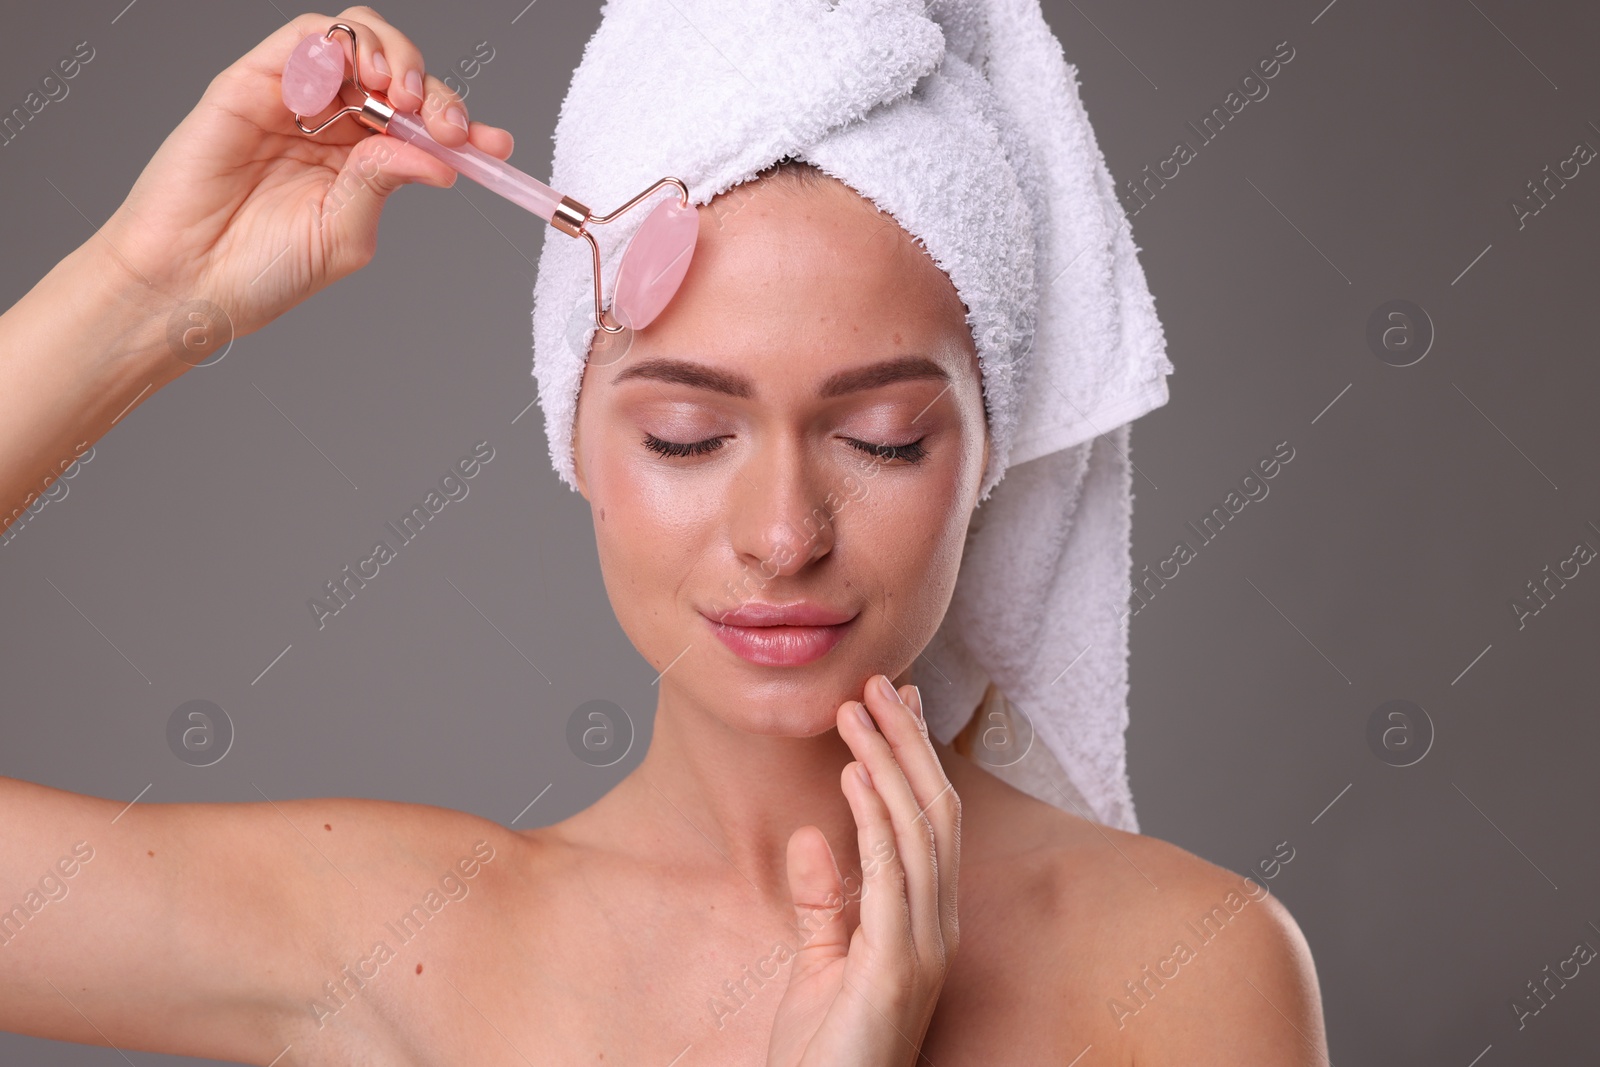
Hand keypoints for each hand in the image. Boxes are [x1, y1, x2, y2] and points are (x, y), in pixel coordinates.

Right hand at [98, 6, 512, 349]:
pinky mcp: (251, 82)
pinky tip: (352, 82)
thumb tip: (439, 158)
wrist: (188, 281)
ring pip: (355, 40)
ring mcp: (294, 99)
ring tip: (398, 95)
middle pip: (398, 73)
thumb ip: (384, 182)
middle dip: (435, 90)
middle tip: (445, 124)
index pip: (423, 124)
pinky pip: (304, 40)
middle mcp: (334, 123)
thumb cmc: (260, 271)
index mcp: (364, 161)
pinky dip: (336, 47)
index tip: (495, 145)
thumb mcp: (344, 232)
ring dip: (391, 55)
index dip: (464, 125)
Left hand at [767, 675, 961, 1066]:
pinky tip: (854, 777)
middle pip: (935, 813)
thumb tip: (810, 836)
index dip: (916, 759)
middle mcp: (937, 927)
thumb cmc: (824, 1055)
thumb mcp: (819, 966)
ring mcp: (924, 946)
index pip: (930, 822)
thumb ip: (822, 903)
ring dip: (889, 764)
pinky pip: (890, 876)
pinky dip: (875, 819)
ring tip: (860, 710)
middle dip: (908, 744)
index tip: (896, 704)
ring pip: (920, 831)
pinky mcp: (896, 966)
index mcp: (925, 924)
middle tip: (881, 684)